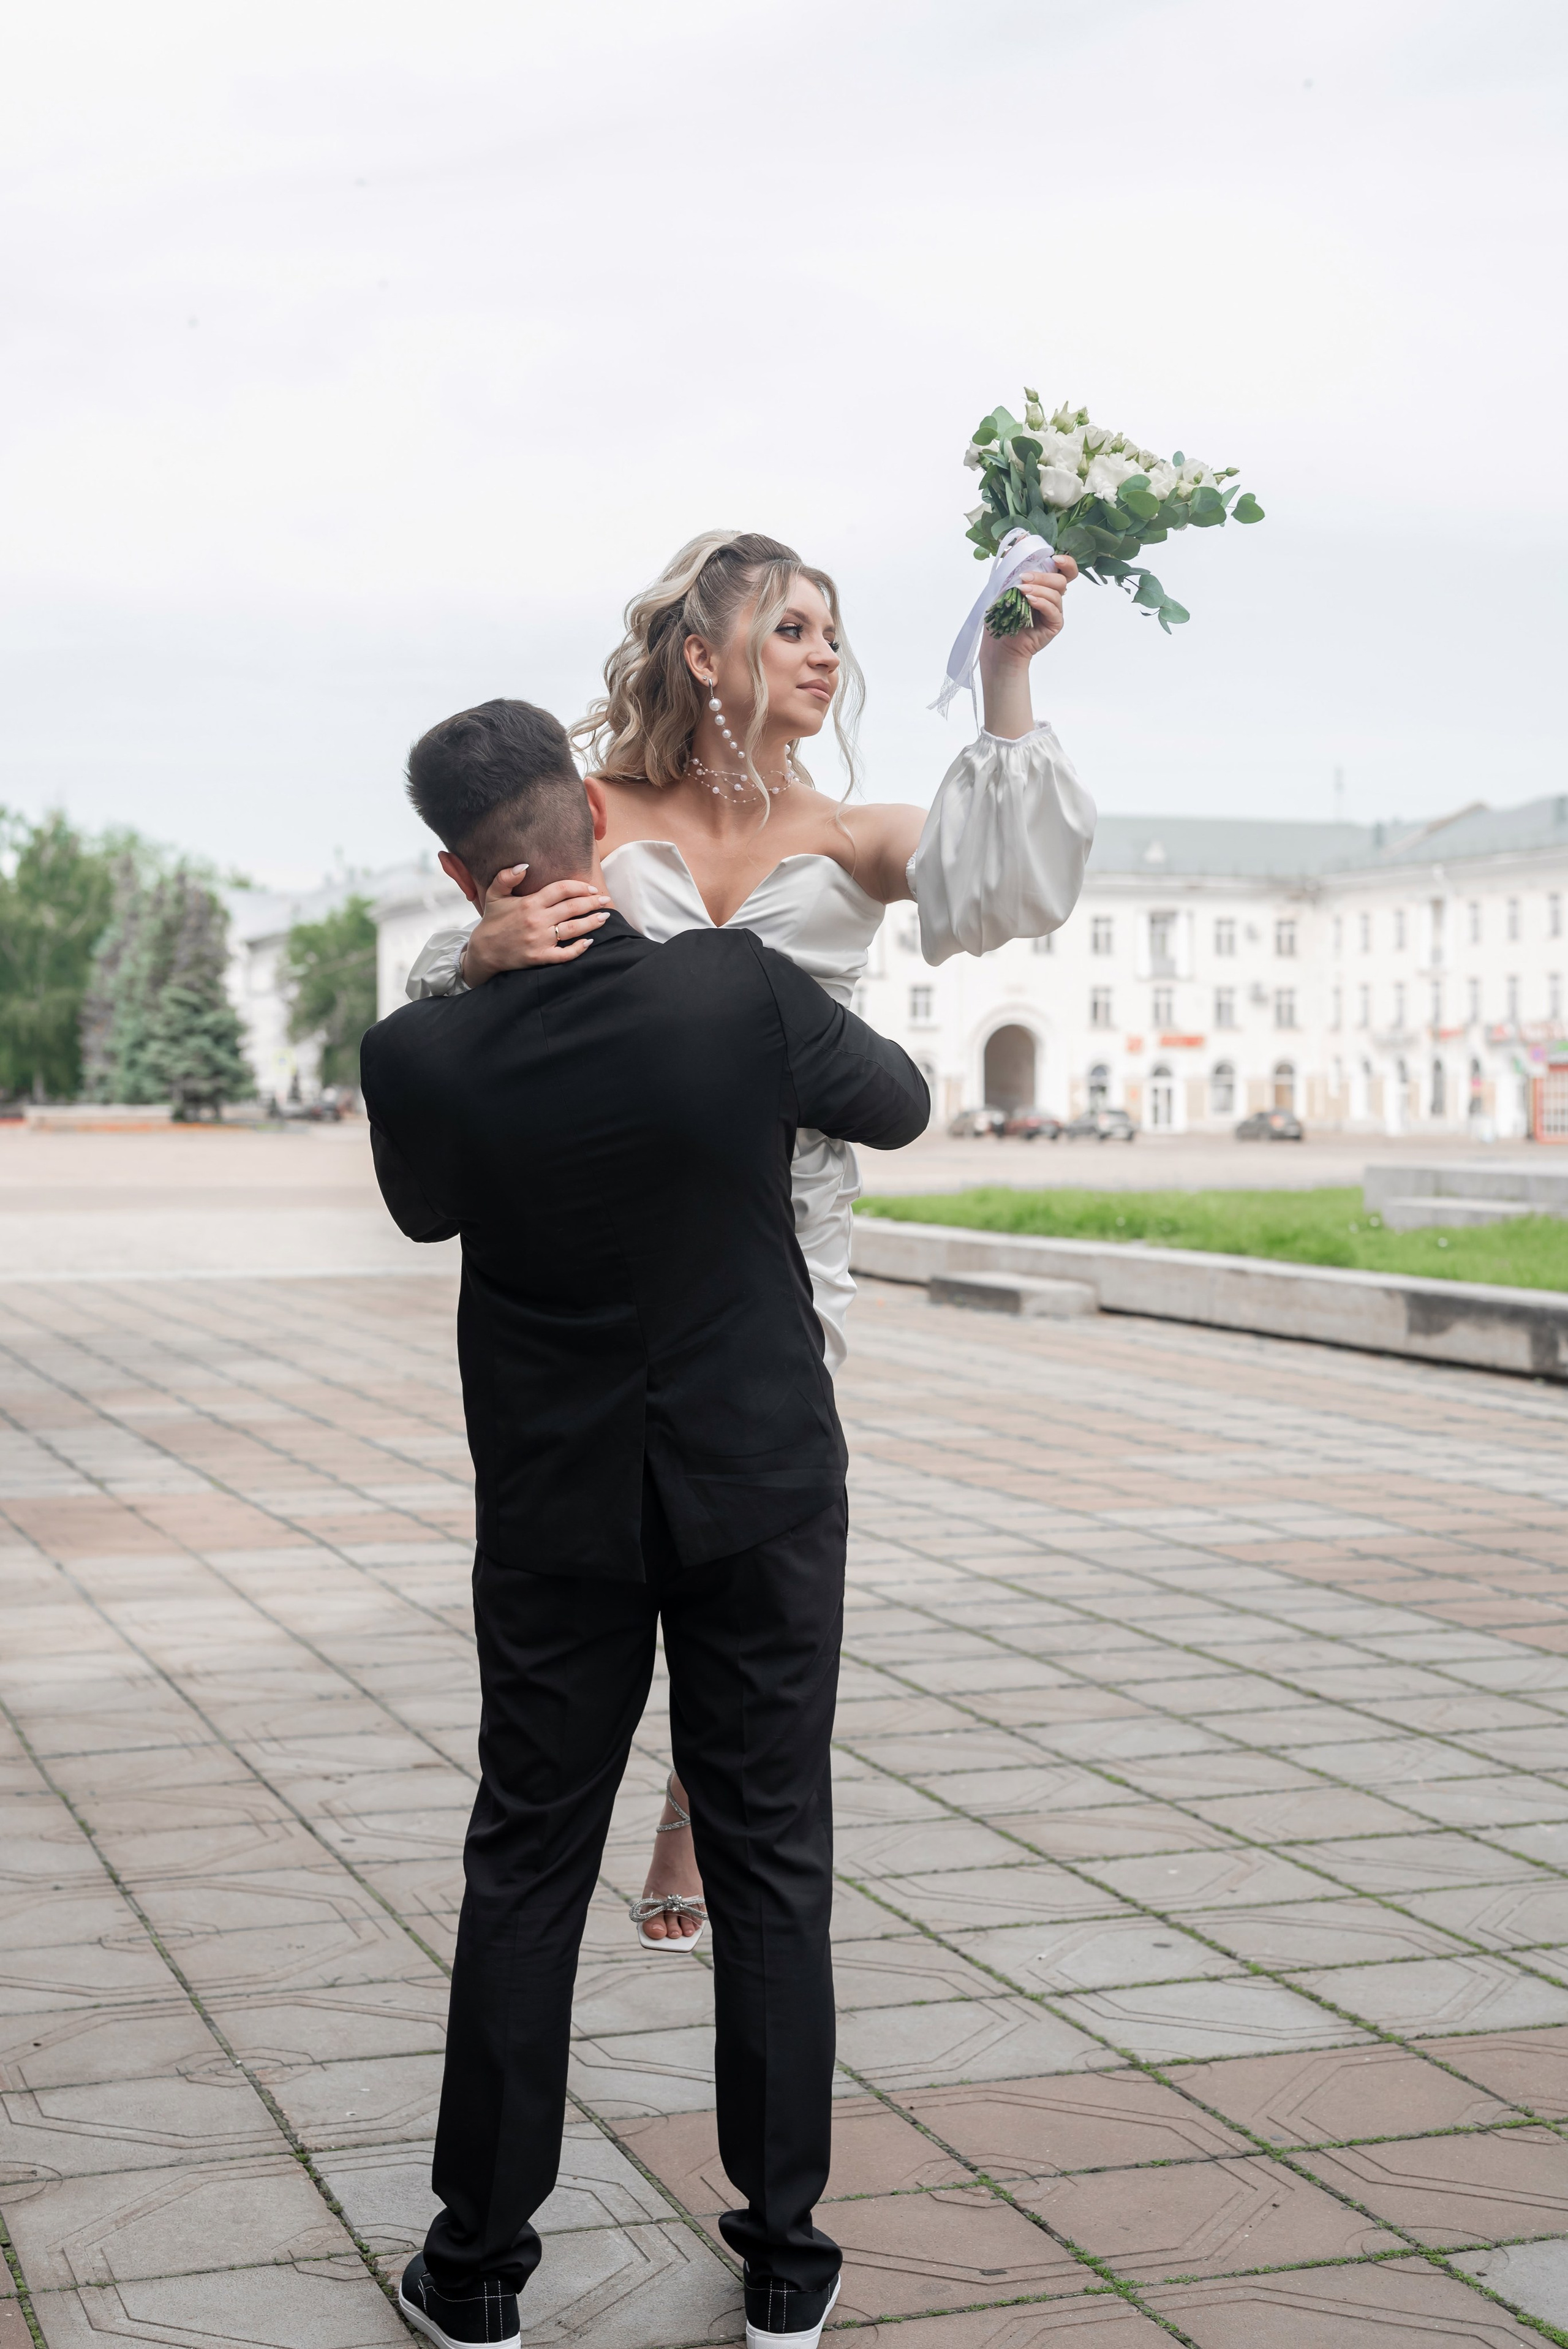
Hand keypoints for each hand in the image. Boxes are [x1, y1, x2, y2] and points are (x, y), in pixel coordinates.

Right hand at [461, 872, 613, 985]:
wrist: (484, 952)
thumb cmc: (492, 922)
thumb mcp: (494, 894)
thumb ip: (506, 877)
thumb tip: (524, 865)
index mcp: (529, 903)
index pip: (561, 890)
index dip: (580, 887)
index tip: (591, 888)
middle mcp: (537, 920)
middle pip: (572, 908)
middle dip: (593, 903)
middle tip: (606, 900)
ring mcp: (540, 940)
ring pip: (573, 929)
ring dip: (592, 922)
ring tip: (605, 917)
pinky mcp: (540, 957)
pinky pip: (565, 954)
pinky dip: (579, 949)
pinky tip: (590, 942)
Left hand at [976, 557, 1076, 740]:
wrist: (997, 646)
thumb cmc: (1000, 617)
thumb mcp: (1003, 586)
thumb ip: (1013, 564)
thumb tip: (1019, 539)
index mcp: (1044, 585)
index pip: (1064, 569)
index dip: (1065, 562)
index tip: (1055, 557)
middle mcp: (1052, 596)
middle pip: (1062, 579)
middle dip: (1043, 575)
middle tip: (1023, 578)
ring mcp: (1054, 611)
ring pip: (1057, 593)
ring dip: (1039, 589)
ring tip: (1021, 592)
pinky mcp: (1054, 625)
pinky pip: (1054, 610)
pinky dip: (1042, 602)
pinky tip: (1029, 601)